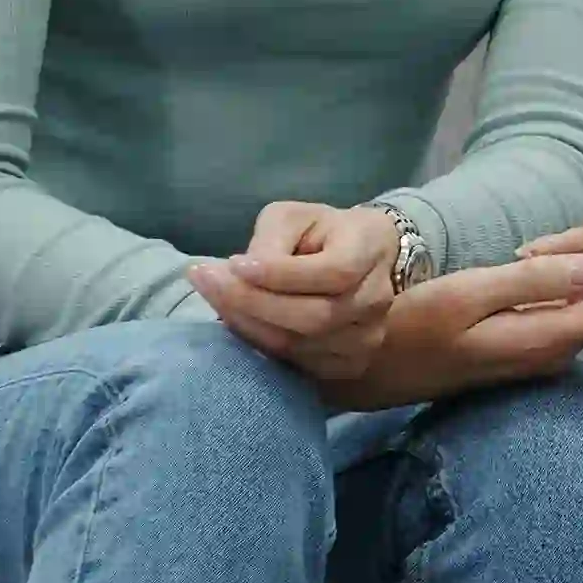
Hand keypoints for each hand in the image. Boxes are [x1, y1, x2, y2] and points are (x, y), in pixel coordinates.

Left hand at [189, 198, 405, 386]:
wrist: (359, 260)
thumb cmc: (320, 231)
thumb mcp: (293, 217)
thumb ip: (270, 240)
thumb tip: (239, 273)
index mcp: (369, 249)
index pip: (332, 273)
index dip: (281, 274)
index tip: (233, 263)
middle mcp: (376, 299)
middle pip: (314, 317)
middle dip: (252, 302)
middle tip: (207, 282)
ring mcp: (367, 338)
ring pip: (299, 345)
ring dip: (248, 324)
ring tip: (215, 297)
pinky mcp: (349, 365)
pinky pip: (297, 365)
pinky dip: (260, 345)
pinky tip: (238, 322)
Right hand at [328, 218, 582, 408]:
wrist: (373, 369)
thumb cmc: (412, 327)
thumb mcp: (467, 295)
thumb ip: (534, 283)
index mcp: (547, 342)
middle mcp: (556, 354)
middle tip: (535, 241)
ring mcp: (544, 354)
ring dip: (573, 264)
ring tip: (522, 252)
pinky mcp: (530, 346)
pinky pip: (568, 308)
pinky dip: (556, 279)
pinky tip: (517, 266)